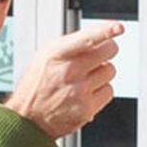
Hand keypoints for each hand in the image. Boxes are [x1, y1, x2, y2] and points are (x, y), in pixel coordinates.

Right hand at [5, 21, 122, 138]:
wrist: (27, 119)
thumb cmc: (37, 85)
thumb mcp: (46, 56)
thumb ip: (71, 44)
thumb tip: (101, 35)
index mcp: (56, 54)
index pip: (87, 38)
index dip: (106, 31)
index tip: (119, 28)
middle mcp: (68, 71)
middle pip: (108, 52)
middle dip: (106, 51)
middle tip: (98, 57)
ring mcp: (79, 91)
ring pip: (110, 71)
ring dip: (102, 73)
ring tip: (85, 79)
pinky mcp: (87, 108)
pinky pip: (109, 91)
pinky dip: (101, 91)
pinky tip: (86, 93)